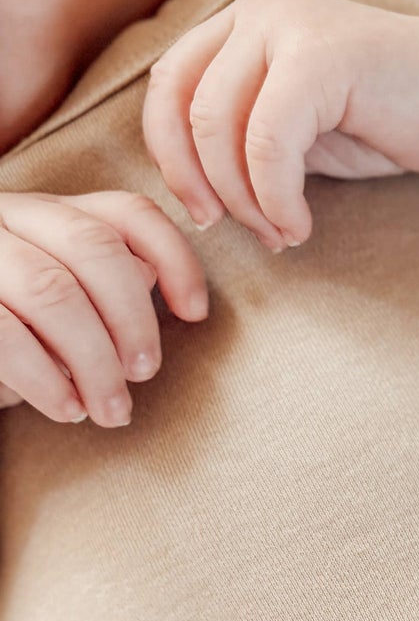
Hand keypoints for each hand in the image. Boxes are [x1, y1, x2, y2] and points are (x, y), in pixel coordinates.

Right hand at [0, 192, 208, 426]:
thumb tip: (149, 279)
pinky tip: (67, 409)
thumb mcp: (61, 296)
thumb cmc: (10, 323)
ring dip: (94, 360)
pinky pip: (6, 334)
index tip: (197, 314)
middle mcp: (10, 216)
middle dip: (133, 318)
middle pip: (94, 249)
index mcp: (51, 212)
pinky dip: (45, 377)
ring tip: (110, 409)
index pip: (128, 214)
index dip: (176, 260)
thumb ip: (105, 281)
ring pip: (52, 291)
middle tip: (146, 374)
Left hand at [143, 0, 418, 250]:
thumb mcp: (295, 125)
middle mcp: (260, 11)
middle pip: (187, 109)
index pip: (169, 86)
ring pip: (220, 127)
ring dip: (245, 199)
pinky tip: (299, 224)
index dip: (170, 157)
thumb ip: (240, 132)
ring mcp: (289, 25)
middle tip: (241, 230)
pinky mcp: (322, 56)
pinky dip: (274, 196)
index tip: (204, 211)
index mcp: (244, 22)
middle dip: (204, 185)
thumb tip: (185, 184)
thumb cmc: (386, 119)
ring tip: (281, 232)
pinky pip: (267, 141)